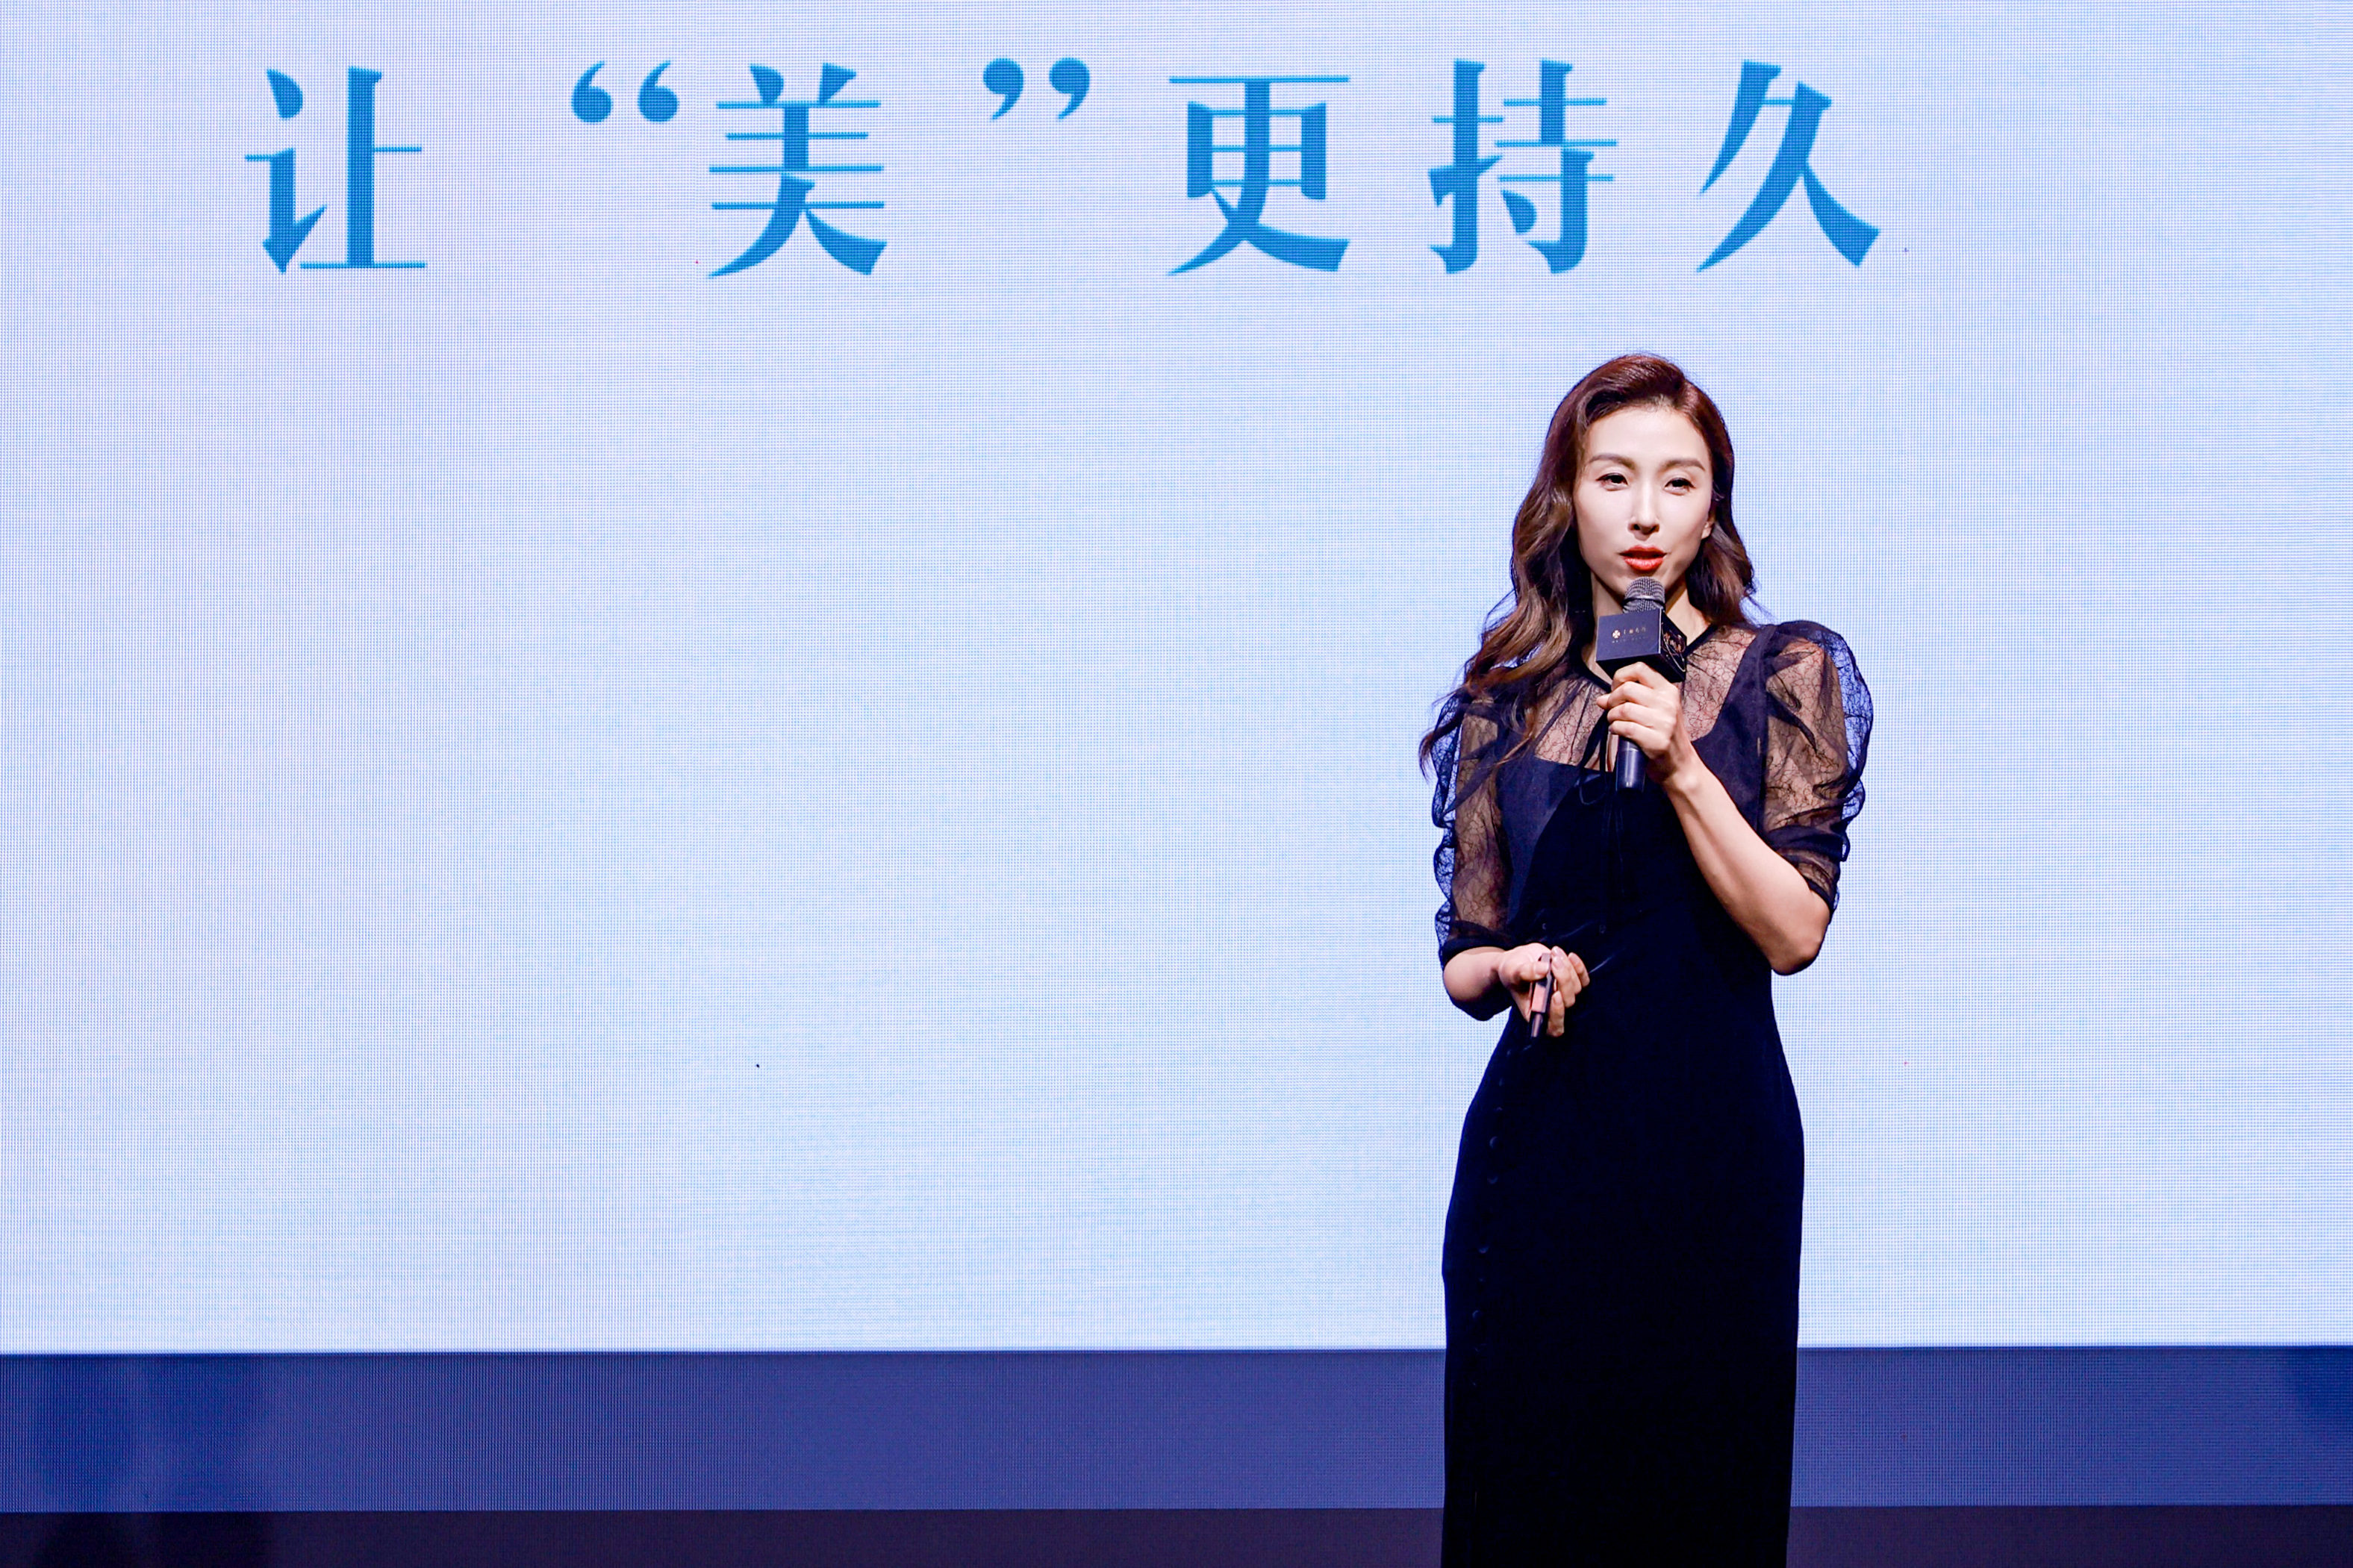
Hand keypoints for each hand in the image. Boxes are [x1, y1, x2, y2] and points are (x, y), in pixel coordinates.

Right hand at [1497, 944, 1587, 1036]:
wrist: (1518, 961)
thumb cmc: (1511, 971)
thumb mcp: (1512, 971)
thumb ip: (1526, 972)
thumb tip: (1544, 970)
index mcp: (1536, 1013)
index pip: (1553, 1026)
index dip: (1558, 1014)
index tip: (1555, 995)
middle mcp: (1552, 1007)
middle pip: (1568, 1002)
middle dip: (1563, 980)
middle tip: (1553, 963)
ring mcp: (1563, 995)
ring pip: (1576, 988)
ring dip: (1567, 969)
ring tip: (1554, 954)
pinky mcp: (1571, 982)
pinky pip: (1583, 979)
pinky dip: (1578, 967)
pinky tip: (1569, 956)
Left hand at [1600, 662, 1694, 784]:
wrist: (1680, 765)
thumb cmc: (1664, 736)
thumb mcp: (1655, 711)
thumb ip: (1631, 700)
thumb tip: (1602, 699)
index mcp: (1668, 691)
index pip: (1640, 668)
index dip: (1621, 676)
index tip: (1616, 688)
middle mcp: (1668, 704)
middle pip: (1628, 688)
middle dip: (1613, 699)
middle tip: (1612, 709)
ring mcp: (1664, 722)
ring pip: (1624, 709)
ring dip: (1612, 716)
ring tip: (1615, 722)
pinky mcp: (1656, 740)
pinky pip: (1625, 728)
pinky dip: (1616, 729)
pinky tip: (1618, 731)